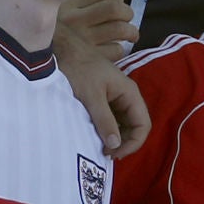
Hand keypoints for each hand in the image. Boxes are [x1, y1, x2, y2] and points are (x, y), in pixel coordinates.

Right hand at [56, 0, 138, 62]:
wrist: (44, 62)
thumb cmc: (62, 33)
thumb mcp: (70, 10)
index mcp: (69, 6)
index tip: (117, 1)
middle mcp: (74, 22)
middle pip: (114, 8)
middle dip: (127, 12)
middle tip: (126, 18)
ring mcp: (82, 43)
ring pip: (120, 29)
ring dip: (131, 31)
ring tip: (130, 34)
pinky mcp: (90, 61)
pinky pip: (116, 50)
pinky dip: (120, 48)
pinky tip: (114, 48)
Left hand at [56, 41, 149, 157]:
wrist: (61, 49)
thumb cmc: (78, 69)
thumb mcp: (91, 96)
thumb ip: (104, 120)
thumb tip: (115, 144)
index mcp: (129, 93)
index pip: (142, 124)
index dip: (133, 143)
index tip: (114, 153)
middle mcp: (126, 96)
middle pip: (134, 126)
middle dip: (124, 142)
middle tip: (105, 153)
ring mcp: (115, 98)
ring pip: (123, 124)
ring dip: (115, 137)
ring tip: (100, 148)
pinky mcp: (103, 99)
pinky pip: (111, 119)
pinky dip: (106, 130)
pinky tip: (94, 137)